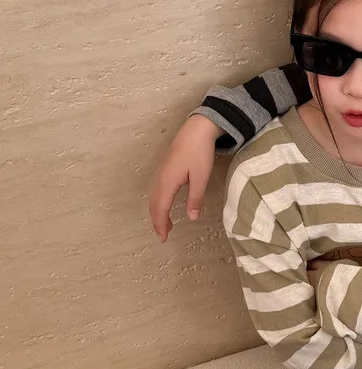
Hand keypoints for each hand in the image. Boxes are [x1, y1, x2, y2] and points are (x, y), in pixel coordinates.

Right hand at [149, 114, 219, 241]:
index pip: (160, 208)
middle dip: (157, 222)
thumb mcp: (201, 177)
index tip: (163, 238)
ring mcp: (161, 173)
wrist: (196, 129)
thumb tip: (191, 217)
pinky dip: (159, 203)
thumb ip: (195, 198)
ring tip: (166, 225)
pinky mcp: (165, 169)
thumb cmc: (199, 152)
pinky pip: (157, 191)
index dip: (161, 224)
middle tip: (163, 235)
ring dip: (157, 213)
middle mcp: (160, 179)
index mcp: (167, 182)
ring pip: (154, 198)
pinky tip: (166, 206)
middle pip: (154, 205)